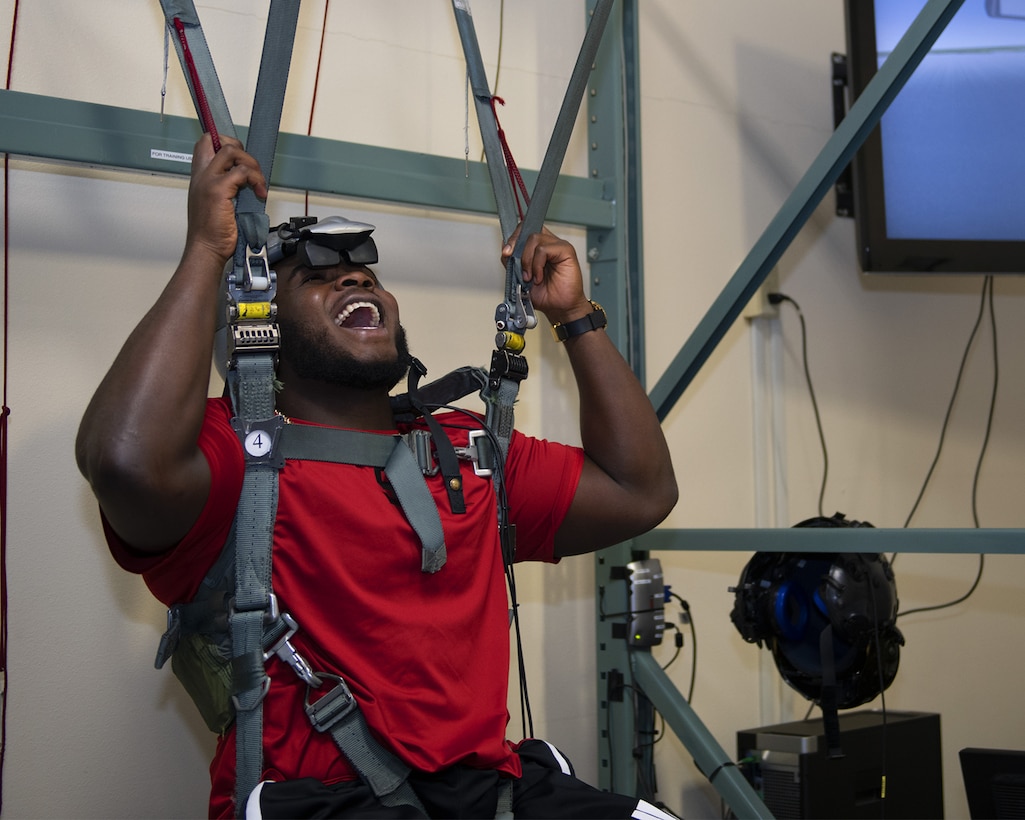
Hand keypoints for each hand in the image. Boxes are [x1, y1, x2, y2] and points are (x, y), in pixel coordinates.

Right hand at [185, 135, 267, 263]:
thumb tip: (245, 177)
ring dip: (252, 165)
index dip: (224, 143)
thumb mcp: (216, 203)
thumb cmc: (212, 232)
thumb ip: (226, 186)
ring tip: (257, 184)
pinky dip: (256, 180)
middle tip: (249, 169)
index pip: (205, 143)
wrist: (206, 248)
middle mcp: (201, 175)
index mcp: (200, 177)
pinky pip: (243, 172)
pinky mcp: (219, 189)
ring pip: (232, 151)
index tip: (240, 160)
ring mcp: (209, 180)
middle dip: (239, 148)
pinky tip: (259, 194)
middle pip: (216, 139)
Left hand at [502, 226, 591, 324]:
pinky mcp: (566, 250)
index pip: (523, 230)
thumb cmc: (545, 295)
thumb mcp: (520, 278)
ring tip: (530, 277)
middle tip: (516, 265)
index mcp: (538, 248)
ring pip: (534, 238)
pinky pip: (544, 249)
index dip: (513, 238)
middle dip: (516, 246)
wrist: (560, 309)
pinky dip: (537, 265)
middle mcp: (548, 244)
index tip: (506, 253)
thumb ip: (512, 263)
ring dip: (527, 260)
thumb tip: (505, 250)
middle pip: (528, 230)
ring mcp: (557, 246)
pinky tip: (539, 277)